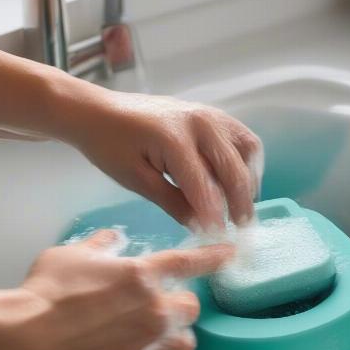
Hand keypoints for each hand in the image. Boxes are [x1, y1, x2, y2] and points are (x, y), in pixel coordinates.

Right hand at [1, 230, 233, 349]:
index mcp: (143, 273)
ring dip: (176, 337)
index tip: (230, 254)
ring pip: (187, 342)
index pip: (191, 261)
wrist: (30, 326)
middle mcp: (154, 306)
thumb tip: (114, 239)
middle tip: (160, 304)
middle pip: (192, 307)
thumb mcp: (77, 251)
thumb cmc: (51, 285)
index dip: (214, 257)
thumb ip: (104, 243)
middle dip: (180, 304)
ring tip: (158, 335)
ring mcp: (147, 339)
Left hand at [66, 92, 263, 231]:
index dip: (213, 216)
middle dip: (239, 203)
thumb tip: (203, 227)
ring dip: (248, 181)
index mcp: (174, 138)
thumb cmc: (111, 146)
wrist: (100, 111)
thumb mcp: (137, 180)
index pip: (203, 186)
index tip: (219, 238)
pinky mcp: (213, 114)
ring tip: (239, 206)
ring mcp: (210, 114)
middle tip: (239, 229)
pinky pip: (243, 138)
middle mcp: (200, 122)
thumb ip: (173, 203)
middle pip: (233, 169)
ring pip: (247, 151)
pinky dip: (247, 162)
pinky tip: (238, 181)